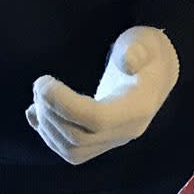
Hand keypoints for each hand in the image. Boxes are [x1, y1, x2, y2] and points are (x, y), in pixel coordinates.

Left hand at [26, 25, 179, 165]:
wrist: (156, 72)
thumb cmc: (147, 53)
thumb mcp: (145, 42)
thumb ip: (137, 50)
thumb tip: (128, 62)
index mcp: (138, 108)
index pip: (96, 119)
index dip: (64, 104)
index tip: (45, 81)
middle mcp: (126, 131)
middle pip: (79, 138)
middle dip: (50, 114)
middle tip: (40, 86)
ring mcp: (113, 141)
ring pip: (72, 150)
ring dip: (46, 126)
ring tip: (39, 98)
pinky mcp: (100, 142)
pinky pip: (72, 151)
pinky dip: (49, 135)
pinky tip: (37, 113)